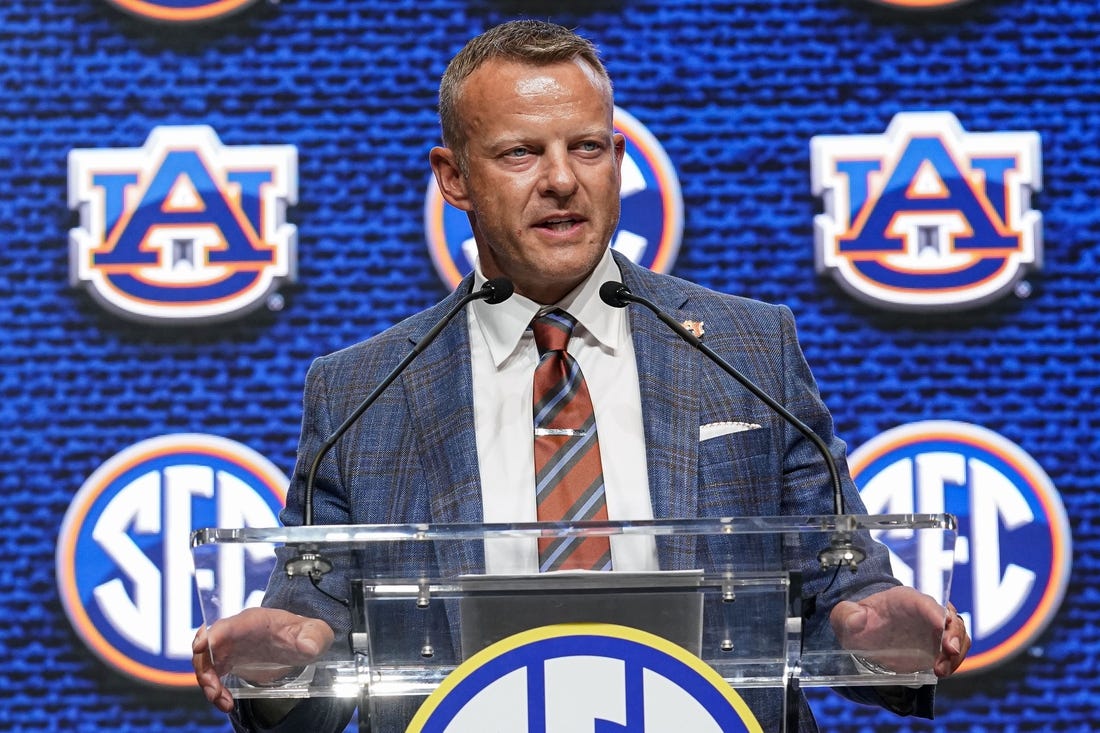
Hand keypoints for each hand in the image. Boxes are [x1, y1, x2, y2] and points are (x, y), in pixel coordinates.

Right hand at [192, 607, 334, 712]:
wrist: (299, 644)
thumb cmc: (303, 634)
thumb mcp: (315, 633)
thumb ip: (314, 636)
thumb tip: (308, 646)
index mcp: (253, 621)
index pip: (228, 625)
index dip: (211, 634)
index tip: (201, 646)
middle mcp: (235, 632)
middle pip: (207, 645)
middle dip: (204, 667)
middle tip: (214, 691)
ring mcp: (229, 647)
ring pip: (205, 663)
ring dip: (208, 684)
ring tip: (224, 702)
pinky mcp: (228, 662)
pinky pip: (212, 675)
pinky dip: (214, 690)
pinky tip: (226, 703)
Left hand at [830, 586, 970, 676]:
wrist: (864, 635)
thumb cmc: (856, 622)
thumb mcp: (844, 617)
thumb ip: (847, 614)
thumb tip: (858, 618)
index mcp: (904, 599)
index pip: (924, 601)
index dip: (935, 611)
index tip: (942, 623)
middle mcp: (925, 611)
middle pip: (950, 616)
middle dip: (953, 632)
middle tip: (948, 651)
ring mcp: (934, 630)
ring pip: (958, 635)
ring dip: (956, 652)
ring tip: (941, 670)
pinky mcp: (937, 648)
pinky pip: (955, 652)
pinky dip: (953, 662)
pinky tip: (940, 672)